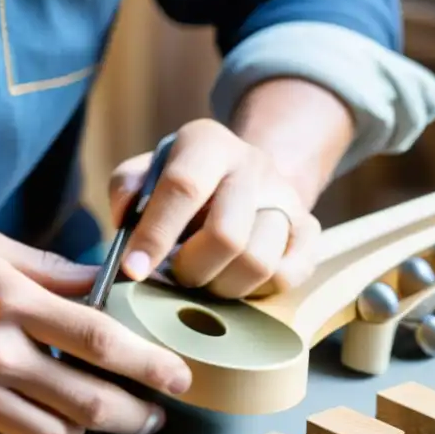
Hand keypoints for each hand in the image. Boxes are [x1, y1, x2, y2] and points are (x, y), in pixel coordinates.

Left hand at [109, 119, 321, 298]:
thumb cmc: (182, 183)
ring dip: (221, 285)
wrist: (246, 178)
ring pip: (258, 263)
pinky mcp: (309, 231)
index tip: (133, 270)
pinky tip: (232, 278)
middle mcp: (253, 164)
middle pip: (226, 235)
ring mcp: (287, 198)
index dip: (154, 235)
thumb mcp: (146, 172)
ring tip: (204, 277)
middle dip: (191, 269)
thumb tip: (125, 221)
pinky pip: (285, 277)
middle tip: (175, 274)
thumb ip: (126, 188)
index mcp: (208, 143)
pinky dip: (253, 291)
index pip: (182, 187)